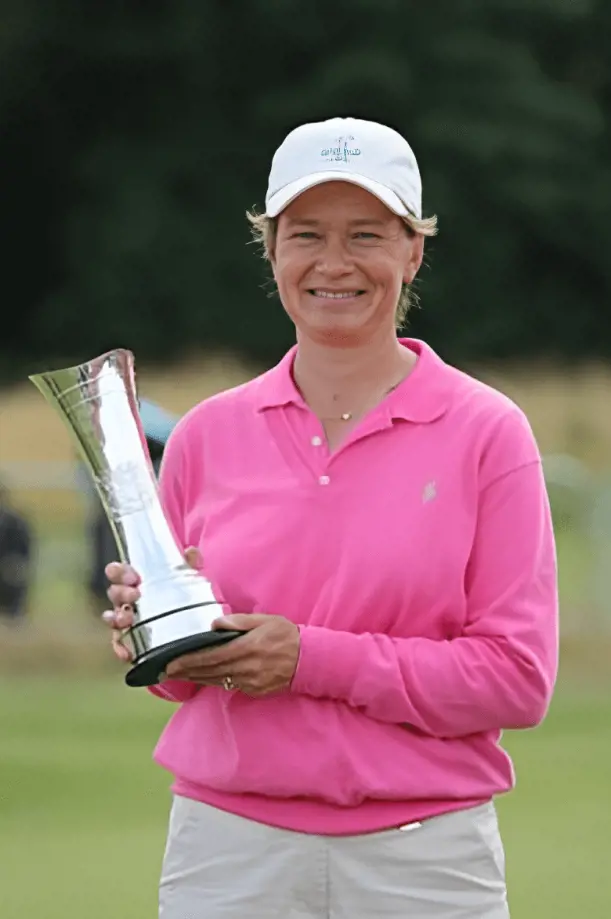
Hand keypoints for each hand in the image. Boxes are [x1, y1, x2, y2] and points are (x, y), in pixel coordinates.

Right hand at [102, 547, 200, 662]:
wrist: (187, 626)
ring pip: (113, 617)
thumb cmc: (178, 596)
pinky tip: (127, 652)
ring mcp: (127, 620)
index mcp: (135, 581)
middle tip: (135, 596)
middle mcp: (127, 600)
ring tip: (128, 619)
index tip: (134, 577)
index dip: (120, 572)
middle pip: (114, 593)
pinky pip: (119, 644)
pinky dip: (120, 647)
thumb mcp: (185, 580)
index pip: (119, 572)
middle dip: (121, 593)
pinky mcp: (130, 641)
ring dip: (117, 617)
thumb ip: (188, 565)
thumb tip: (192, 552)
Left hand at [164, 613, 299, 695]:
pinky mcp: (254, 690)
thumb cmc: (286, 635)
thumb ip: (240, 622)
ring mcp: (250, 682)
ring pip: (217, 681)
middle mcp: (247, 668)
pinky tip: (203, 678)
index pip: (211, 656)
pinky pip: (230, 686)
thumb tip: (215, 624)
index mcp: (247, 648)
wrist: (309, 659)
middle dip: (186, 671)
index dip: (189, 661)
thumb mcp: (265, 620)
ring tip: (179, 675)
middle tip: (166, 671)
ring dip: (196, 679)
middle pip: (210, 671)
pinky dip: (214, 682)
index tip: (171, 663)